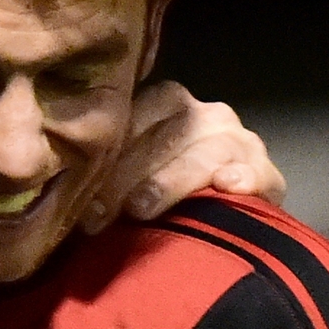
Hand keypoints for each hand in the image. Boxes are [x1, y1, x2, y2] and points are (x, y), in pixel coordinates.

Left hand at [80, 82, 285, 233]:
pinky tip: (225, 187)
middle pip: (166, 134)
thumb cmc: (164, 200)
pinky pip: (256, 171)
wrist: (229, 224)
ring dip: (170, 180)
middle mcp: (207, 115)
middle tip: (98, 216)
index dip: (105, 159)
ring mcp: (240, 141)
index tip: (79, 199)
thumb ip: (107, 174)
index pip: (135, 117)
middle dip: (126, 176)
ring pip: (205, 150)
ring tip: (142, 209)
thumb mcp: (132, 179)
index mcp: (169, 105)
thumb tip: (60, 191)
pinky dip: (242, 177)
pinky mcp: (268, 174)